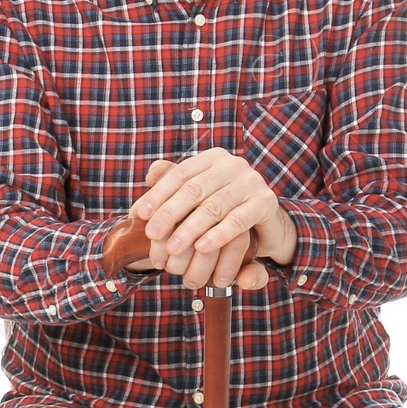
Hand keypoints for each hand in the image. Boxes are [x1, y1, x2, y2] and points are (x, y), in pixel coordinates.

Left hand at [132, 151, 295, 289]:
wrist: (265, 225)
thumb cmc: (223, 211)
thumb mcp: (197, 199)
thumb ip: (173, 187)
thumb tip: (150, 175)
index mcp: (212, 158)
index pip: (180, 174)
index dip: (159, 193)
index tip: (141, 214)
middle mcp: (233, 164)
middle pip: (195, 189)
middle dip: (170, 213)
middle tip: (152, 235)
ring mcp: (251, 181)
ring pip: (214, 206)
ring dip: (190, 229)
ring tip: (173, 248)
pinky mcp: (265, 202)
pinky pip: (238, 220)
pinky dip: (218, 235)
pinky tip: (202, 248)